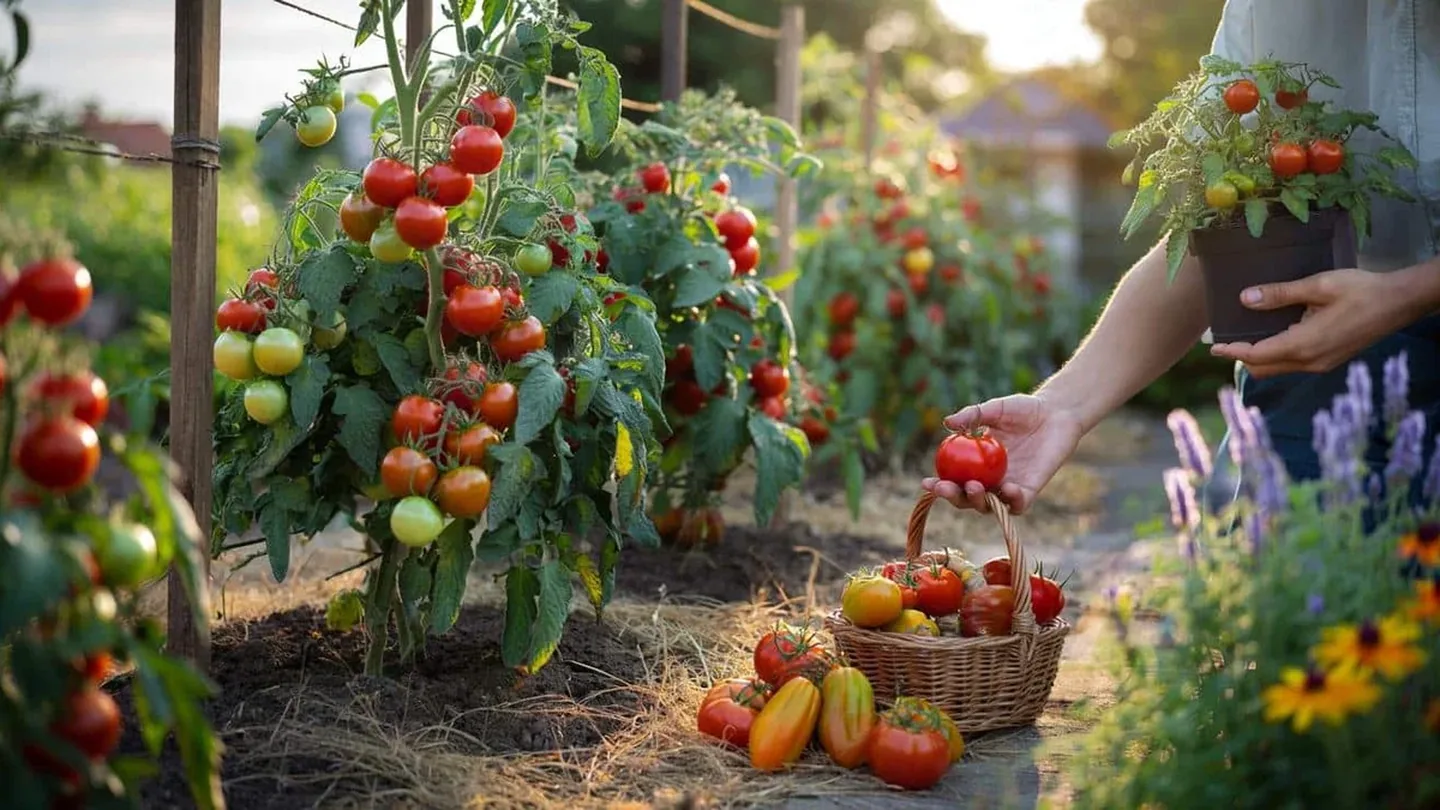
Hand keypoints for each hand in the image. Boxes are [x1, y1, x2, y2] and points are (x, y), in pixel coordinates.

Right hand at [920, 393, 1084, 514]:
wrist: (1056, 413)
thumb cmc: (1024, 410)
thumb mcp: (994, 409)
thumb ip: (972, 415)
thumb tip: (948, 423)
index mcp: (976, 465)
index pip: (953, 481)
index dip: (939, 486)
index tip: (927, 482)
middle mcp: (990, 480)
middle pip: (966, 499)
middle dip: (953, 497)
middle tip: (945, 487)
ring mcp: (1009, 487)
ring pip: (989, 506)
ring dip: (978, 501)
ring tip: (974, 486)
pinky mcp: (1030, 490)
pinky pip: (1018, 504)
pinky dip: (1011, 500)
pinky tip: (1008, 487)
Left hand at [1209, 268, 1419, 377]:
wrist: (1400, 302)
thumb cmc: (1361, 290)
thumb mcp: (1317, 286)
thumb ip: (1280, 294)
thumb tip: (1245, 299)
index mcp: (1304, 345)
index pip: (1256, 355)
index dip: (1232, 351)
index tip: (1213, 347)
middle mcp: (1310, 362)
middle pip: (1264, 368)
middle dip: (1242, 357)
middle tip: (1226, 340)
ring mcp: (1322, 364)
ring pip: (1279, 369)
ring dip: (1260, 358)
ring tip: (1247, 337)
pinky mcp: (1330, 361)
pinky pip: (1294, 365)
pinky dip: (1278, 355)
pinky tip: (1275, 336)